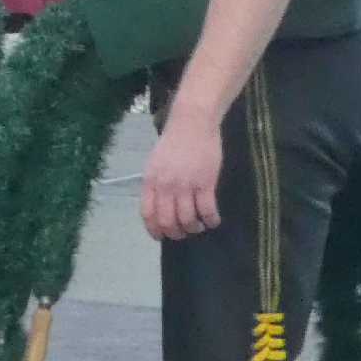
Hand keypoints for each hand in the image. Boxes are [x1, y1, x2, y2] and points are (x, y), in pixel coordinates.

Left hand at [140, 106, 223, 240]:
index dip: (154, 229)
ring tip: (198, 226)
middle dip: (175, 233)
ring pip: (188, 220)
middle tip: (183, 233)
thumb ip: (155, 183)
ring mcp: (186, 185)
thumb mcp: (155, 162)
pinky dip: (211, 220)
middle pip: (167, 221)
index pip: (148, 213)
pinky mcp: (206, 183)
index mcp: (150, 180)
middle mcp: (165, 186)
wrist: (192, 123)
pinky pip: (207, 210)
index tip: (160, 237)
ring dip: (194, 228)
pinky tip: (213, 221)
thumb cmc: (173, 142)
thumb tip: (157, 204)